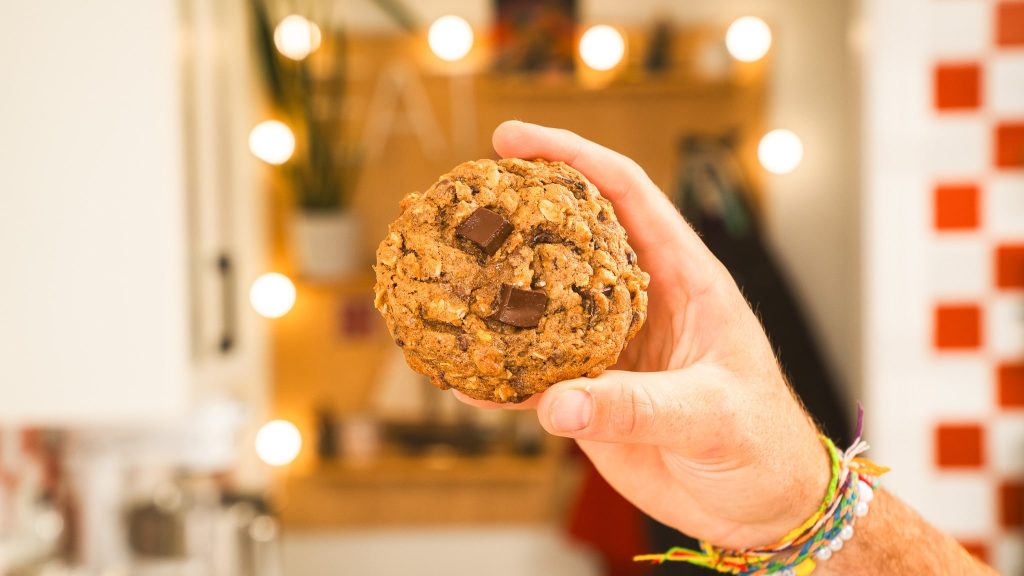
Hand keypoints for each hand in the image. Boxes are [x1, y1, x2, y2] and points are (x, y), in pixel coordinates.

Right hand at [457, 121, 830, 549]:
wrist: (758, 505)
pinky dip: (498, 373)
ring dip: (497, 294)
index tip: (513, 139)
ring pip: (543, 305)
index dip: (572, 157)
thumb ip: (636, 407)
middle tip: (461, 203)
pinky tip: (462, 375)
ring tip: (443, 280)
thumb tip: (556, 403)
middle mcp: (640, 301)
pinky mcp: (591, 392)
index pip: (626, 193)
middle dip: (517, 215)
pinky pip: (534, 374)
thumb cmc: (761, 444)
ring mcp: (611, 346)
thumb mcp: (710, 415)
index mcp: (684, 278)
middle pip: (570, 238)